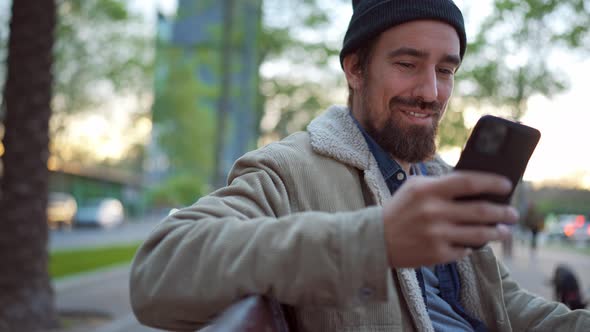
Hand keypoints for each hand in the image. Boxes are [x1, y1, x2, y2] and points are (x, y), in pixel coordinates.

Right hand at [382, 171, 518, 267]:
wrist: (375, 240)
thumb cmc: (399, 210)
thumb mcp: (414, 188)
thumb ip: (440, 183)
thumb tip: (476, 185)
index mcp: (428, 190)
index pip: (468, 182)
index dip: (492, 183)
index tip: (507, 185)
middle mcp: (433, 212)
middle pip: (480, 211)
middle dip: (503, 212)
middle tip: (513, 214)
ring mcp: (436, 235)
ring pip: (478, 234)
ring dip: (497, 233)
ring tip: (504, 231)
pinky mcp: (436, 255)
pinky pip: (464, 251)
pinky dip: (471, 247)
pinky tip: (473, 243)